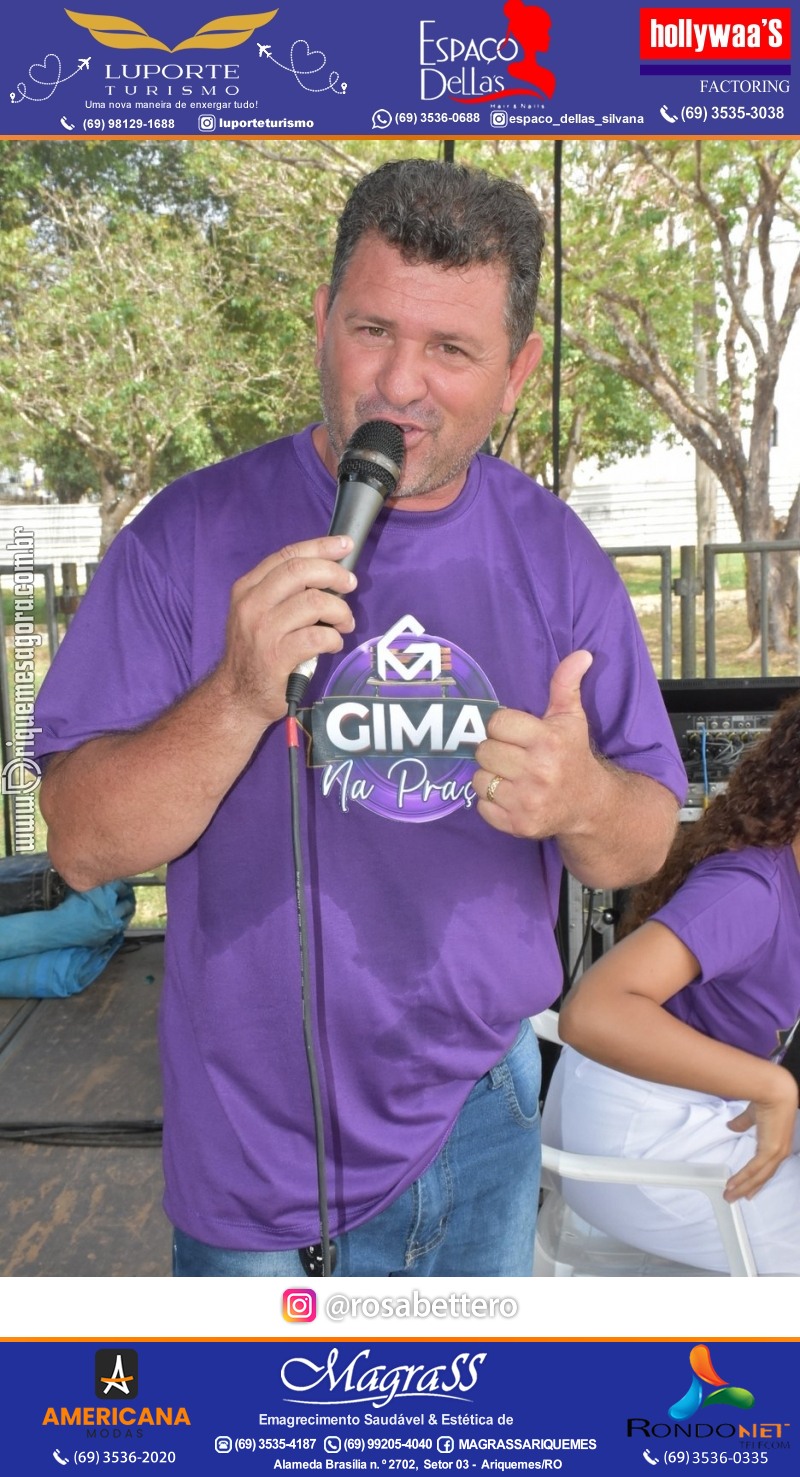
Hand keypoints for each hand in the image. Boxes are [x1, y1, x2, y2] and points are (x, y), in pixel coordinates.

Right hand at [214, 535, 356, 727]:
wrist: (237, 695)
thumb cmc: (256, 652)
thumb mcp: (259, 612)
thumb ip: (284, 591)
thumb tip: (328, 571)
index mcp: (248, 588)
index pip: (287, 556)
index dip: (320, 547)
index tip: (345, 545)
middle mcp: (251, 605)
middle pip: (301, 572)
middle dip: (334, 574)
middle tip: (350, 585)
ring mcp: (263, 631)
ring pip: (314, 603)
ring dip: (340, 612)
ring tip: (344, 623)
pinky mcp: (276, 656)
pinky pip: (317, 637)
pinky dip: (334, 639)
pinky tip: (333, 644)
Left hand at [473, 649, 595, 837]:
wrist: (589, 804)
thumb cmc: (573, 755)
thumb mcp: (571, 718)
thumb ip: (566, 684)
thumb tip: (582, 654)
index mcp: (548, 741)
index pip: (497, 722)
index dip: (503, 726)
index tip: (517, 734)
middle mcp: (539, 772)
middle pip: (484, 750)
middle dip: (495, 751)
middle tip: (512, 756)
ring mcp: (528, 801)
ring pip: (479, 778)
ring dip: (490, 776)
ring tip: (511, 776)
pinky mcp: (519, 825)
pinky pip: (481, 806)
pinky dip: (490, 802)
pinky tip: (510, 796)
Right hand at [723, 1067, 798, 1200]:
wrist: (774, 1091)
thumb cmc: (767, 1099)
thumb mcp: (752, 1115)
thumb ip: (742, 1123)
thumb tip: (731, 1126)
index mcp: (778, 1144)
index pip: (768, 1167)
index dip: (758, 1179)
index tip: (749, 1189)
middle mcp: (780, 1152)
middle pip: (763, 1177)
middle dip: (748, 1188)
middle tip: (735, 1198)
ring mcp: (776, 1153)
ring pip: (758, 1177)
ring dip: (743, 1187)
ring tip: (729, 1195)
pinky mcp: (770, 1151)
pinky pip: (754, 1169)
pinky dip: (742, 1178)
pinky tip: (733, 1185)